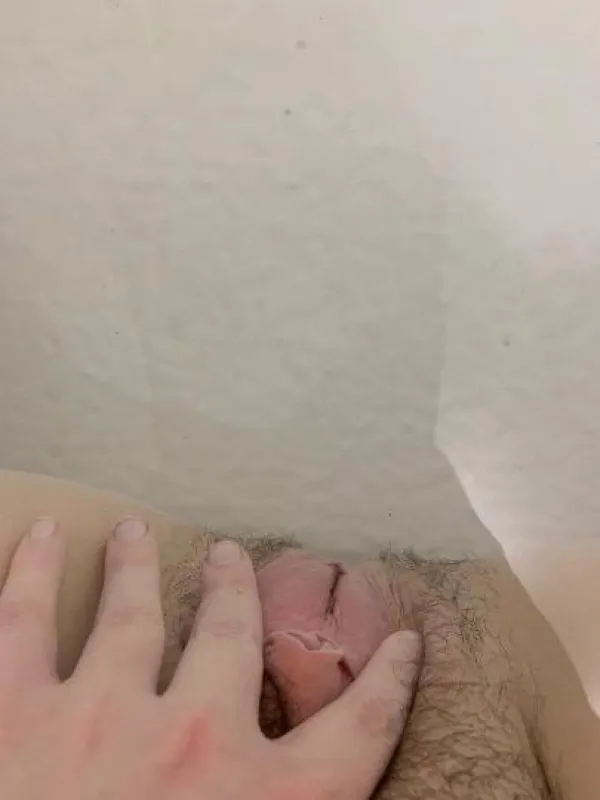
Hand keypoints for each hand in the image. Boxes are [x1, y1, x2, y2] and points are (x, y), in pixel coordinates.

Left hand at [0, 517, 421, 799]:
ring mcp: (98, 718)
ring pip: (131, 614)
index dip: (389, 686)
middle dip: (234, 594)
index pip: (358, 735)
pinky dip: (35, 571)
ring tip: (136, 535)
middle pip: (231, 642)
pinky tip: (45, 535)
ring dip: (137, 569)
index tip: (403, 644)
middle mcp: (192, 744)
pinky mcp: (12, 712)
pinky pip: (24, 619)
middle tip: (230, 557)